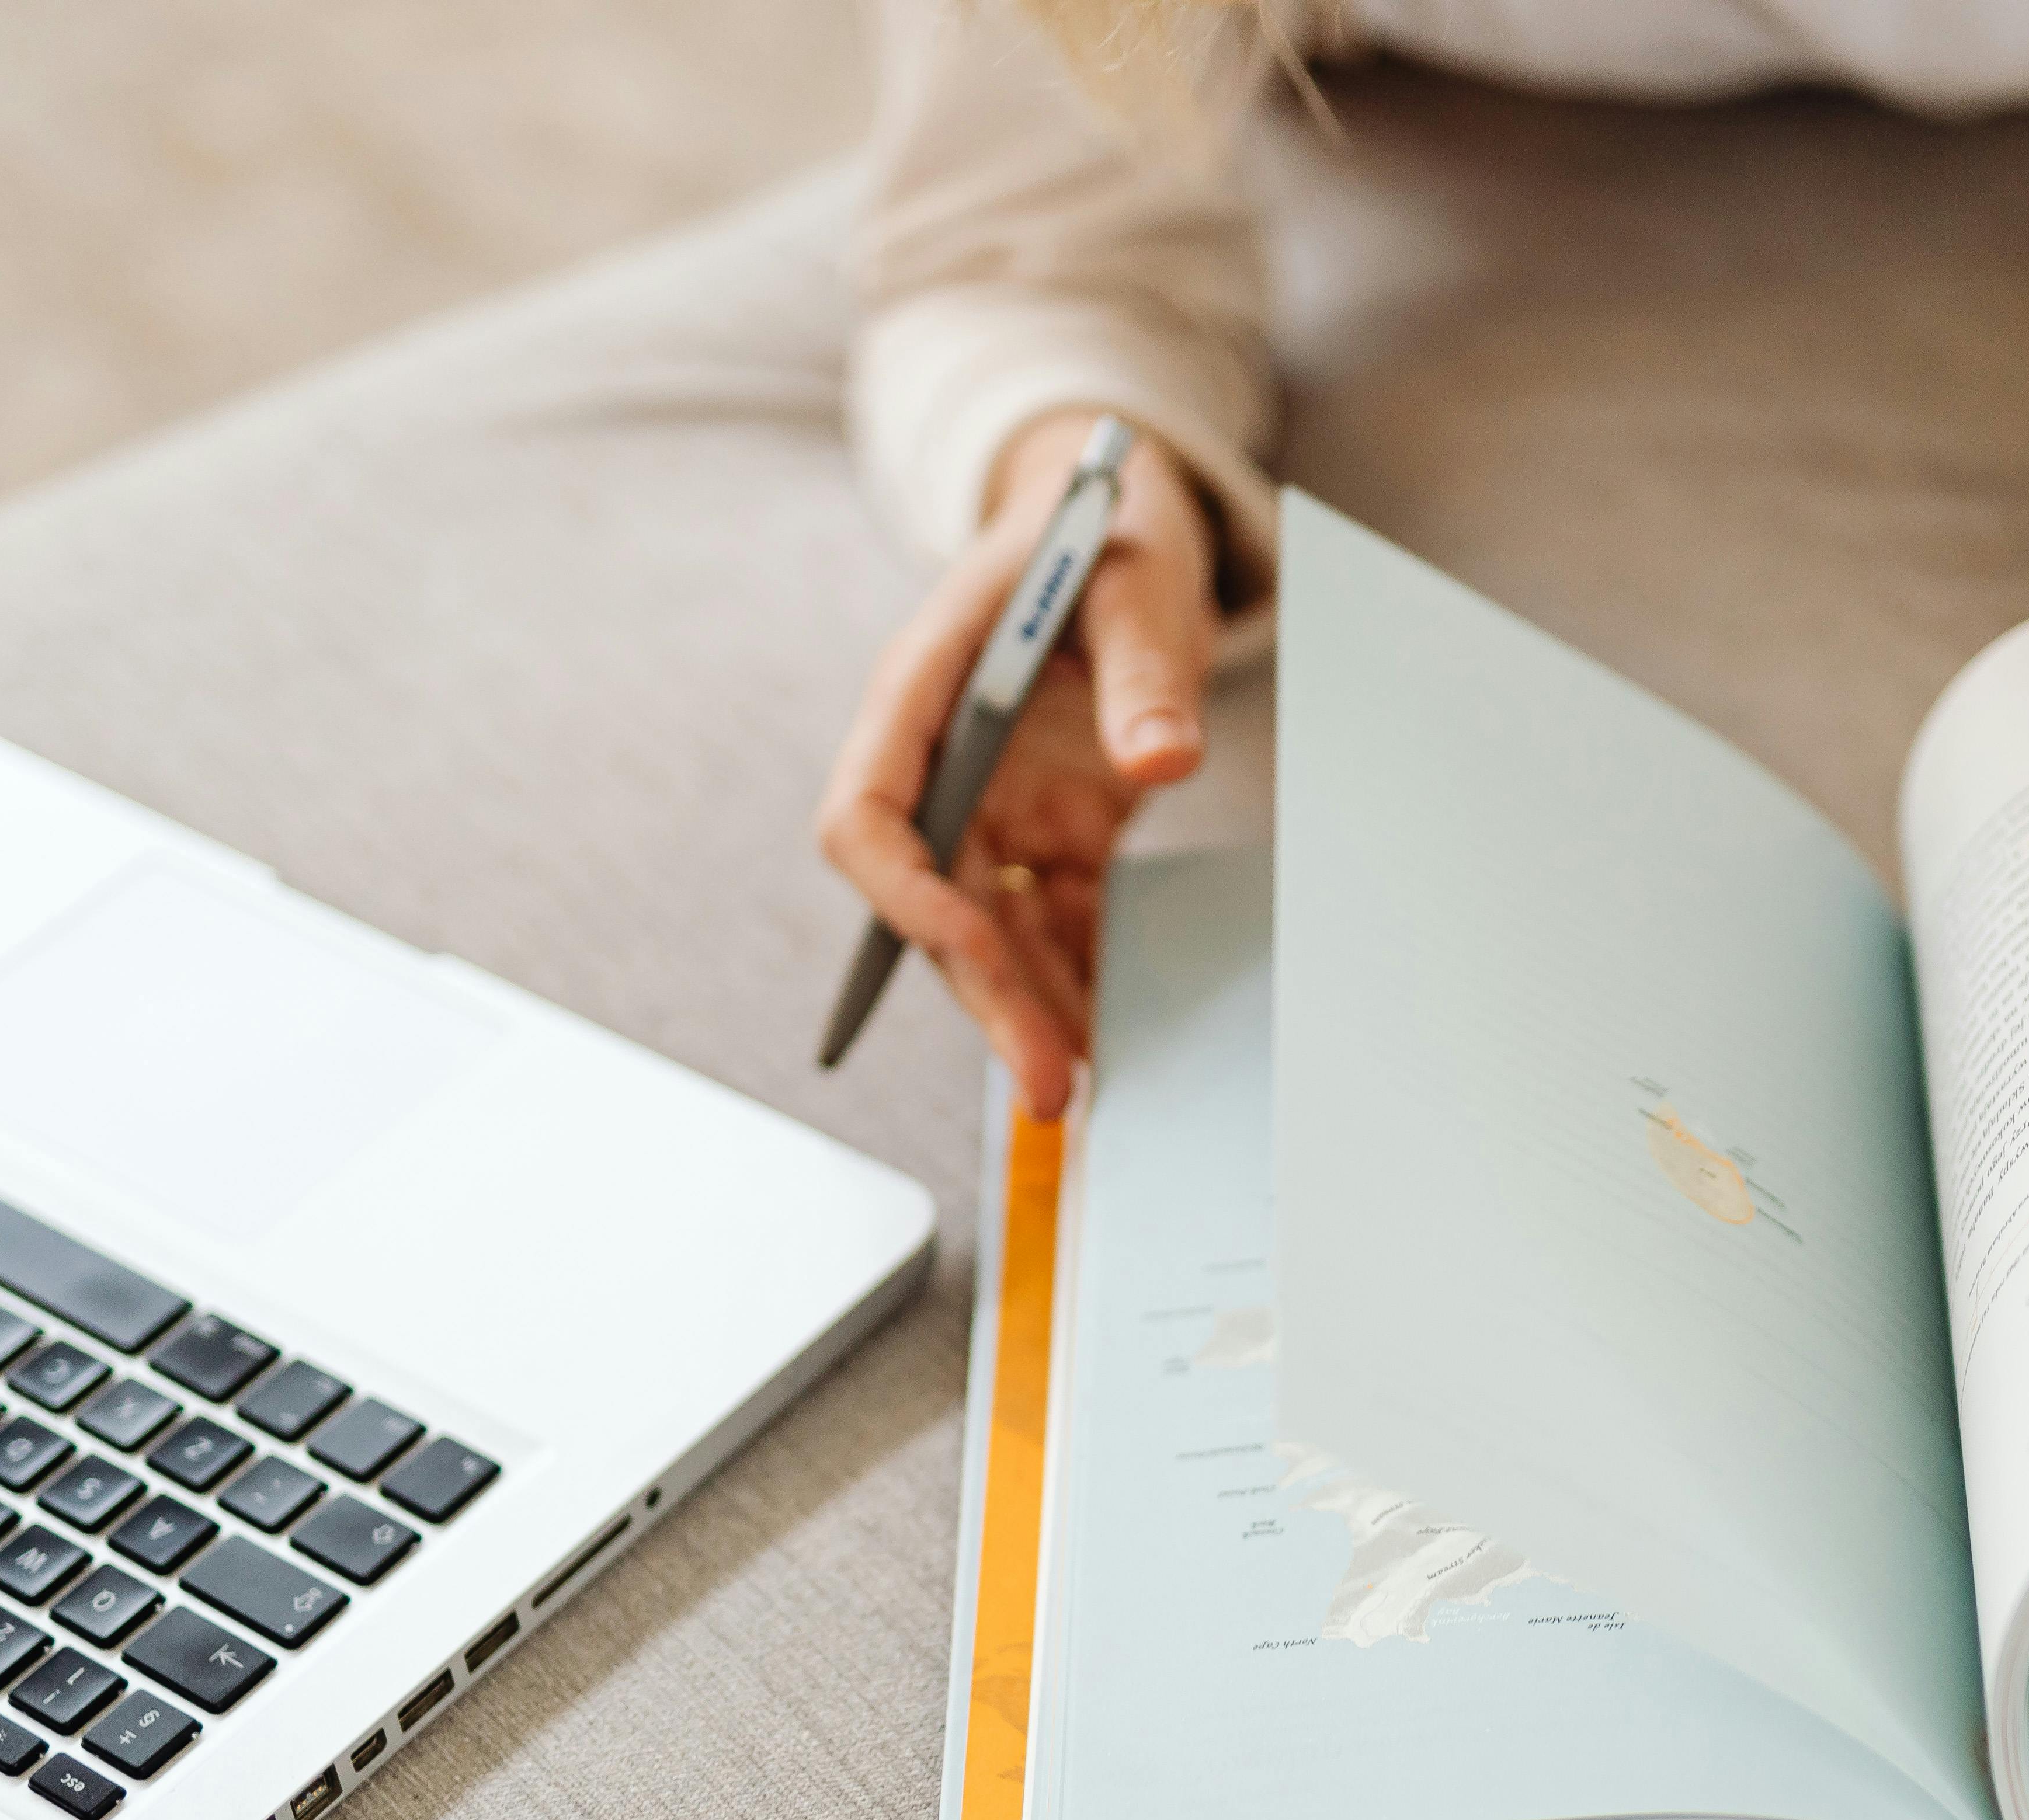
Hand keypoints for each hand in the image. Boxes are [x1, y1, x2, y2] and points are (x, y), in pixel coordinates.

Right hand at [814, 407, 1222, 1118]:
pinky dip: (1080, 981)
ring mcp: (996, 807)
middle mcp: (944, 766)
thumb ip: (1143, 668)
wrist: (1119, 523)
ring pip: (993, 933)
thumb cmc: (1108, 531)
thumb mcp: (1135, 578)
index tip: (970, 947)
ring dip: (1030, 1010)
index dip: (907, 894)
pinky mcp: (1049, 832)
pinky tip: (1114, 1037)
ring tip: (1083, 1088)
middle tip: (1047, 1083)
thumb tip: (1159, 762)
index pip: (869, 816)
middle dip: (985, 995)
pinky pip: (1055, 925)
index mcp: (923, 691)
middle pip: (934, 903)